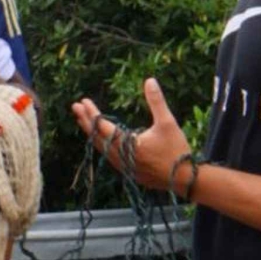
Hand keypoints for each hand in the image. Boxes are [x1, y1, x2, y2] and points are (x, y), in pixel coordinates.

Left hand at [71, 79, 191, 193]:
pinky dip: (102, 145)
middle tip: (75, 107)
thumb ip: (156, 101)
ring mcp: (125, 168)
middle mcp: (122, 158)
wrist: (185, 179)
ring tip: (85, 122)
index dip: (92, 114)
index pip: (102, 127)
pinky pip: (110, 157)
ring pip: (102, 149)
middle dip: (86, 122)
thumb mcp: (168, 122)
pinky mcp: (130, 173)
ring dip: (93, 134)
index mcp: (128, 145)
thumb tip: (149, 80)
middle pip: (97, 139)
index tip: (83, 101)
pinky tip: (103, 140)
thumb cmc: (176, 150)